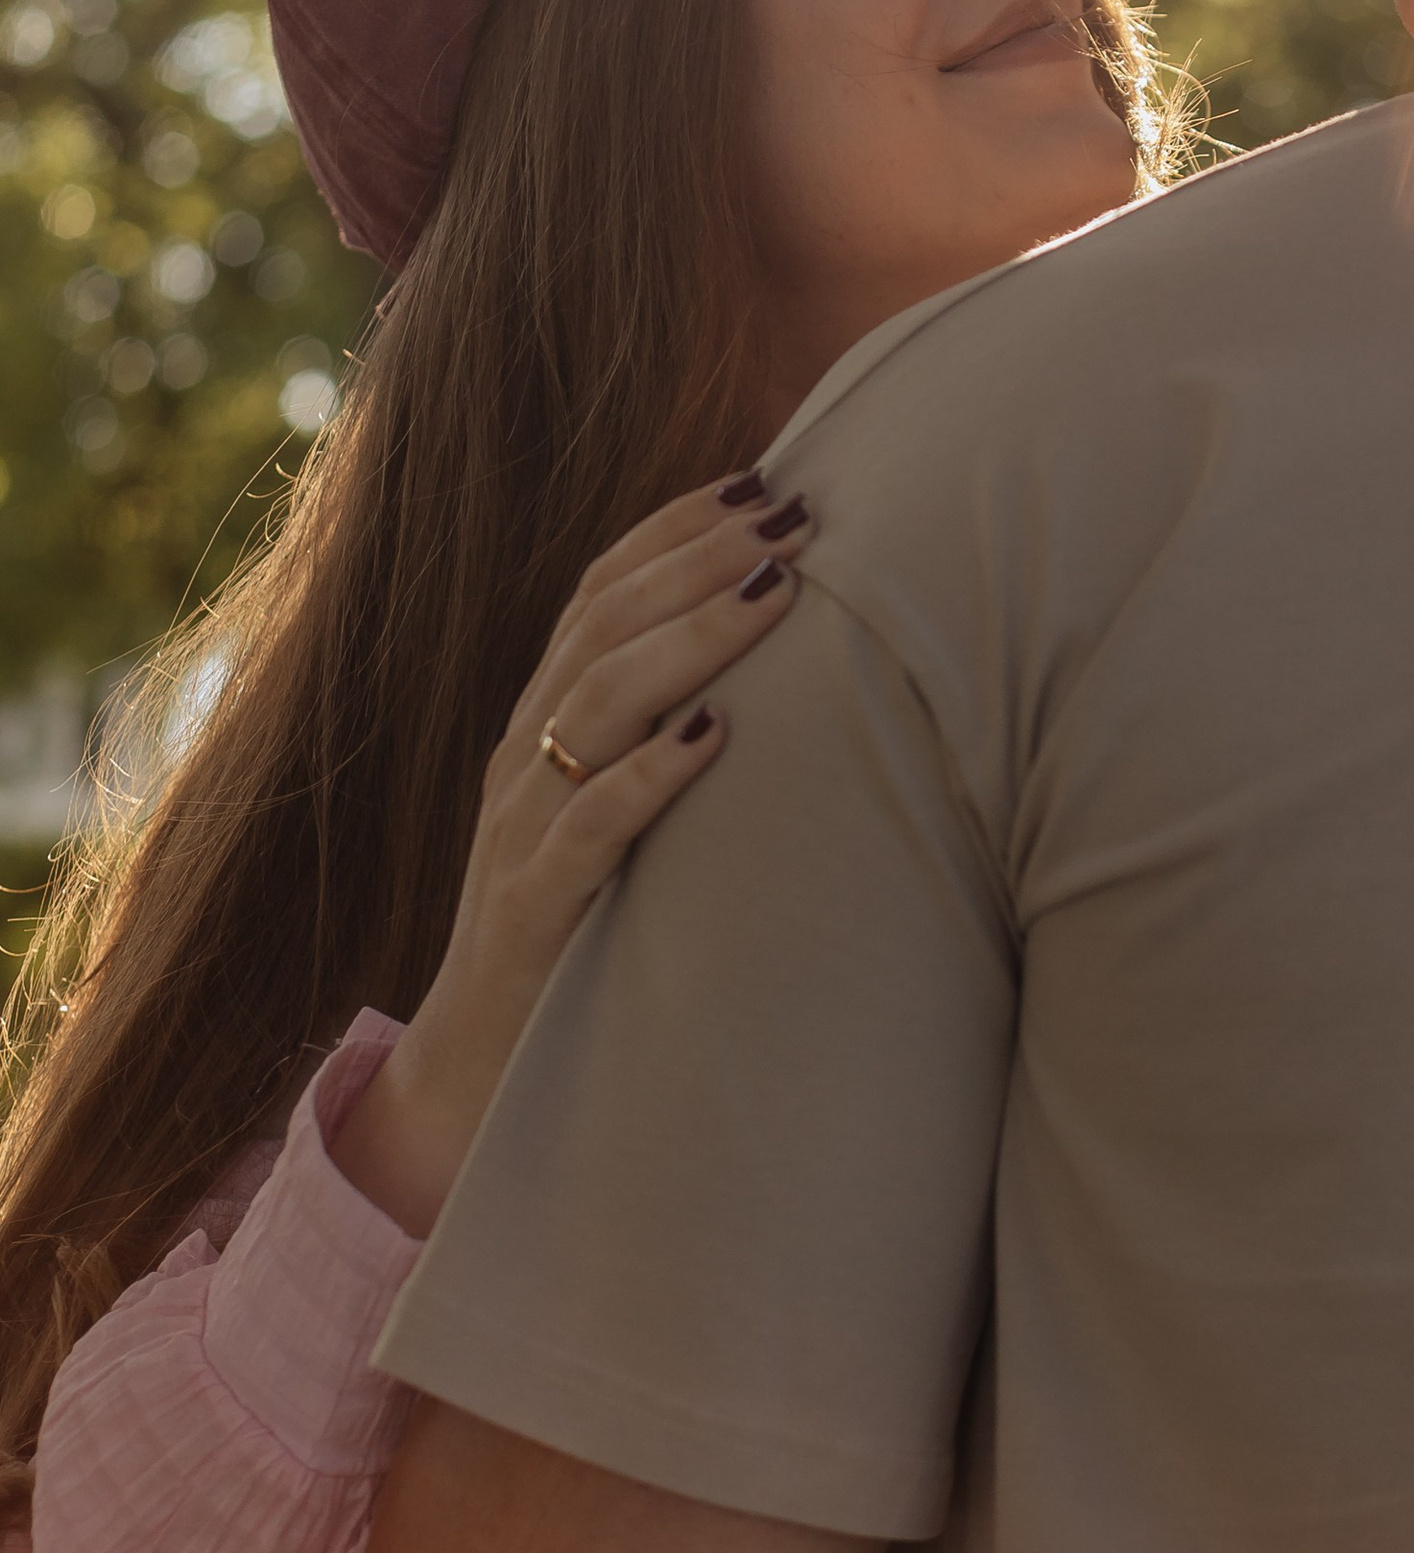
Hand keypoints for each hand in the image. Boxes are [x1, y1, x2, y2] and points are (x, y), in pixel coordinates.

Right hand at [330, 476, 810, 1236]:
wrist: (477, 1074)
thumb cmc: (581, 928)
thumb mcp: (618, 811)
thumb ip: (666, 731)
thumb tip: (777, 661)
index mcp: (543, 722)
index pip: (600, 591)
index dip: (675, 528)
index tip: (763, 478)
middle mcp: (523, 757)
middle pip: (604, 626)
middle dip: (701, 560)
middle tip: (796, 515)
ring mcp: (520, 830)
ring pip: (597, 705)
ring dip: (692, 641)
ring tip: (778, 595)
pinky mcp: (535, 912)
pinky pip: (587, 831)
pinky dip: (650, 779)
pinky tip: (712, 740)